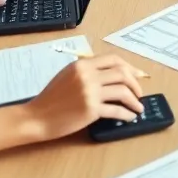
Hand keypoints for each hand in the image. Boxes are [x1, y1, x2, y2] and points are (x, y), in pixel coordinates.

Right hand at [23, 56, 146, 139]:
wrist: (37, 117)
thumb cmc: (51, 98)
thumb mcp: (67, 75)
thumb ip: (87, 71)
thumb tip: (112, 74)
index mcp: (82, 64)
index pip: (114, 59)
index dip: (130, 67)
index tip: (138, 75)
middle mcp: (87, 75)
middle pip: (122, 74)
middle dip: (136, 84)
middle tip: (140, 93)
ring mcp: (89, 92)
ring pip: (123, 91)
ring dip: (135, 100)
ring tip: (138, 107)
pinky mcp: (90, 109)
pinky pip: (116, 110)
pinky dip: (127, 114)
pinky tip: (129, 117)